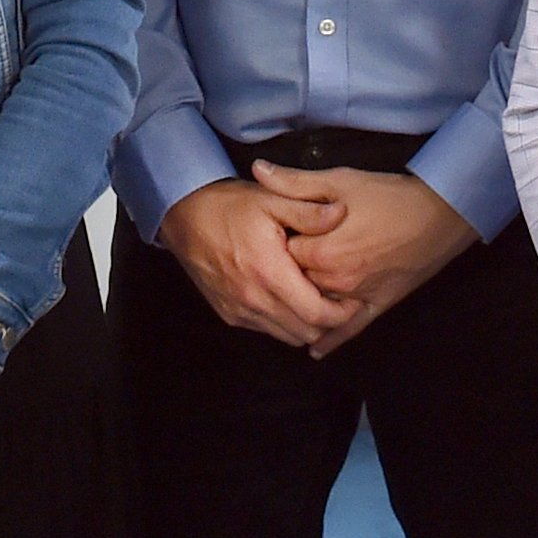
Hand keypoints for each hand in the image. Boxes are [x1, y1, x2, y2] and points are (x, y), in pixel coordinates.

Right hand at [158, 178, 353, 347]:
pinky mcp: (229, 314)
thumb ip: (308, 212)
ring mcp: (240, 310)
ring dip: (306, 324)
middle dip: (328, 322)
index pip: (317, 315)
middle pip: (306, 333)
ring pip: (287, 337)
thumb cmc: (229, 206)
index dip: (342, 314)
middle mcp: (254, 299)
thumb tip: (341, 213)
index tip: (354, 299)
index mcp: (269, 273)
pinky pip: (266, 330)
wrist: (183, 216)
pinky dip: (283, 322)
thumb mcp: (271, 199)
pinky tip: (289, 298)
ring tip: (316, 298)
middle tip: (340, 299)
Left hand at [250, 162, 478, 358]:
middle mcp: (334, 280)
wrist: (440, 214)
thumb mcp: (339, 180)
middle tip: (279, 261)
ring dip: (303, 302)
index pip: (278, 254)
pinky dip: (330, 341)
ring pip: (316, 307)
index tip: (272, 233)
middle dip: (286, 273)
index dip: (274, 242)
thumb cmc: (389, 195)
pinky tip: (314, 350)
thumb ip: (295, 181)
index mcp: (320, 250)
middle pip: (294, 283)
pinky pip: (348, 330)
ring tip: (287, 296)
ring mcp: (355, 297)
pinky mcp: (376, 306)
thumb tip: (257, 169)